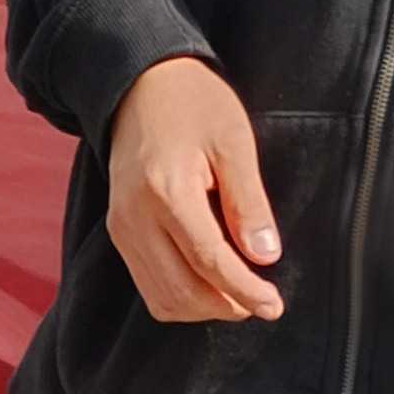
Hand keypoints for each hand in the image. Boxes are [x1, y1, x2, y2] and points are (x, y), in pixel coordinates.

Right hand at [108, 58, 284, 323]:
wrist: (139, 86)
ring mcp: (122, 228)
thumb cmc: (194, 104)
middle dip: (226, 306)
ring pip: (162, 298)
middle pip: (183, 291)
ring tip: (238, 295)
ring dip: (203, 308)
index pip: (209, 262)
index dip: (245, 291)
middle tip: (262, 301)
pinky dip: (181, 297)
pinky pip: (149, 285)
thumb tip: (266, 257)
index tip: (274, 305)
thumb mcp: (234, 141)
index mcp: (166, 192)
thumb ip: (248, 202)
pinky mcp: (119, 232)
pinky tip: (209, 283)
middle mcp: (134, 218)